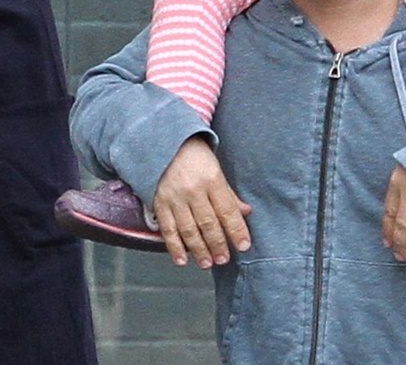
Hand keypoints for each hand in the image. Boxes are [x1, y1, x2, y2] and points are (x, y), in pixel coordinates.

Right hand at [153, 136, 251, 268]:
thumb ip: (229, 194)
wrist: (164, 142)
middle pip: (208, 222)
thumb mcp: (216, 169)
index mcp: (212, 179)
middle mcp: (193, 190)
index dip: (237, 229)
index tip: (244, 245)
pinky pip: (167, 229)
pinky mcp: (159, 203)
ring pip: (189, 229)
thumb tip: (245, 212)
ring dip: (199, 250)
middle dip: (218, 244)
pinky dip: (174, 247)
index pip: (227, 209)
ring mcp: (175, 198)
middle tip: (225, 260)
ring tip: (208, 263)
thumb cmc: (195, 156)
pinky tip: (181, 260)